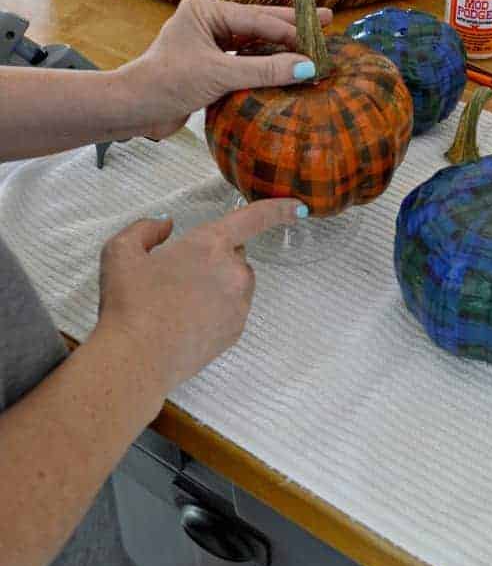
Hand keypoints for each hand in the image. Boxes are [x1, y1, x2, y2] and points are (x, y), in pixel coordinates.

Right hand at [96, 198, 303, 400]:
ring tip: (179, 303)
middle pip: (235, 254)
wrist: (136, 360)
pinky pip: (232, 310)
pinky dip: (216, 311)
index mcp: (210, 244)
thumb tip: (165, 225)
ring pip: (235, 284)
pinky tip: (185, 322)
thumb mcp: (121, 252)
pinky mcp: (235, 331)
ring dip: (217, 285)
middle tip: (178, 276)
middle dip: (214, 258)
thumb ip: (146, 229)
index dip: (277, 208)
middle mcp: (233, 271)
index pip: (254, 218)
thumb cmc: (128, 303)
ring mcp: (238, 304)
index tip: (296, 206)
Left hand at [121, 0, 332, 139]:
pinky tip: (287, 66)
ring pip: (253, 43)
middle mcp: (208, 21)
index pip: (257, 19)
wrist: (134, 110)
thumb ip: (264, 70)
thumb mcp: (219, 74)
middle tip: (327, 21)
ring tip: (312, 44)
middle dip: (292, 26)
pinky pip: (245, 62)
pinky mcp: (209, 66)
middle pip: (259, 24)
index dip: (290, 30)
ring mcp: (209, 44)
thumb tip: (306, 67)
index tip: (319, 40)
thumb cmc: (167, 83)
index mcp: (206, 9)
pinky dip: (265, 65)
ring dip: (280, 47)